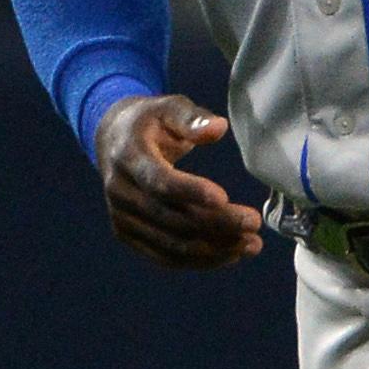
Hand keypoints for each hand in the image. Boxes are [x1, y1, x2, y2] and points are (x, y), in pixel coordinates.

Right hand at [92, 94, 259, 269]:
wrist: (113, 140)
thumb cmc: (152, 121)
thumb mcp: (169, 107)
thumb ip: (192, 118)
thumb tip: (217, 128)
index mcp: (128, 156)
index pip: (159, 181)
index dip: (190, 191)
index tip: (225, 197)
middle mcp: (119, 191)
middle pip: (170, 218)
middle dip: (216, 225)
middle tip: (254, 224)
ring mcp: (121, 217)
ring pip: (169, 243)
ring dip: (213, 249)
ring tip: (252, 245)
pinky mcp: (128, 234)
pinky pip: (164, 256)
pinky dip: (198, 260)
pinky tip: (231, 255)